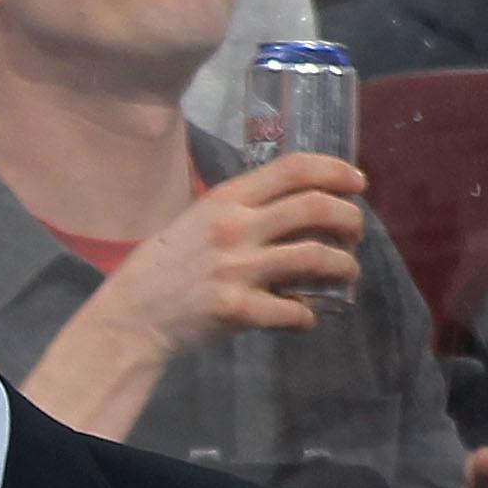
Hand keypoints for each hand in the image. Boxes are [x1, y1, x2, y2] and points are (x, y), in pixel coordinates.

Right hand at [84, 153, 367, 358]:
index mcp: (226, 201)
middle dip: (350, 218)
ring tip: (346, 273)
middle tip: (355, 233)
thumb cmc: (166, 268)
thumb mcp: (197, 222)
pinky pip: (293, 310)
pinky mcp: (235, 309)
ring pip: (316, 257)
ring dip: (345, 266)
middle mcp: (234, 228)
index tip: (358, 183)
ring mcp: (235, 269)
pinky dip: (308, 316)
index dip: (336, 171)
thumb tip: (301, 207)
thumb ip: (243, 211)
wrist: (130, 319)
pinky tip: (305, 318)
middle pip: (315, 207)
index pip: (294, 168)